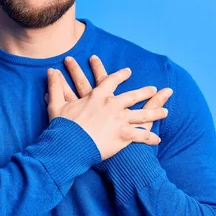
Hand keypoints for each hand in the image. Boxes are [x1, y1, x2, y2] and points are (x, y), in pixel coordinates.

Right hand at [46, 64, 163, 160]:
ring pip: (142, 114)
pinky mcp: (123, 135)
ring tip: (165, 111)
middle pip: (133, 96)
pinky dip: (150, 138)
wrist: (68, 145)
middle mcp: (112, 105)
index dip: (121, 75)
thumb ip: (55, 86)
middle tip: (153, 89)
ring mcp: (119, 120)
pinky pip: (140, 136)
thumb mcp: (56, 104)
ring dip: (155, 113)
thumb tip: (50, 71)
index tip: (128, 72)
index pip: (112, 81)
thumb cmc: (62, 125)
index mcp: (98, 96)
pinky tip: (158, 139)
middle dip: (145, 92)